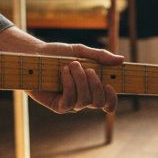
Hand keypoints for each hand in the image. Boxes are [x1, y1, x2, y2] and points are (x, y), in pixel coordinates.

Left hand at [0, 27, 122, 112]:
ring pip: (85, 101)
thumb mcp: (81, 51)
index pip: (108, 104)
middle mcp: (82, 99)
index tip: (110, 85)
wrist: (35, 55)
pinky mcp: (57, 106)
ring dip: (80, 81)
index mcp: (91, 89)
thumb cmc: (58, 54)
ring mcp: (70, 104)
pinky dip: (69, 84)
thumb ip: (101, 56)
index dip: (112, 99)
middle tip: (87, 69)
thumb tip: (121, 60)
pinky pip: (70, 101)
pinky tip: (63, 72)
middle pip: (98, 103)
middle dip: (95, 84)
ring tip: (72, 65)